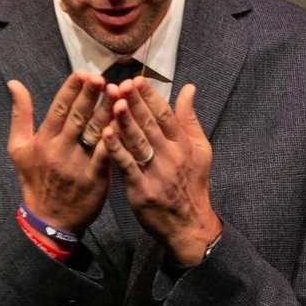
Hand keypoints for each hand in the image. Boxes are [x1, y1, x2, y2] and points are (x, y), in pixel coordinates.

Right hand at [6, 70, 111, 232]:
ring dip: (106, 111)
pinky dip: (114, 138)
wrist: (49, 219)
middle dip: (90, 96)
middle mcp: (59, 149)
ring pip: (94, 133)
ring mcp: (77, 164)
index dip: (71, 90)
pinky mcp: (94, 178)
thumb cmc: (34, 179)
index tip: (83, 73)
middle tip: (102, 77)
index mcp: (43, 140)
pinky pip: (106, 155)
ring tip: (119, 93)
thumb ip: (20, 114)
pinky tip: (125, 123)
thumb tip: (14, 83)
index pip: (58, 109)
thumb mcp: (18, 148)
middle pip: (77, 117)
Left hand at [101, 79, 222, 264]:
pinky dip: (116, 149)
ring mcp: (156, 174)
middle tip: (118, 84)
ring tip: (112, 102)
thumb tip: (188, 88)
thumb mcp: (200, 150)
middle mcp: (171, 157)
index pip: (166, 115)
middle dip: (134, 103)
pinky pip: (127, 166)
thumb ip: (190, 118)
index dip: (150, 97)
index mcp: (184, 145)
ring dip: (124, 121)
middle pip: (150, 125)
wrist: (190, 225)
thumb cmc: (193, 184)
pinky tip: (105, 134)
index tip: (136, 80)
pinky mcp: (142, 190)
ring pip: (138, 142)